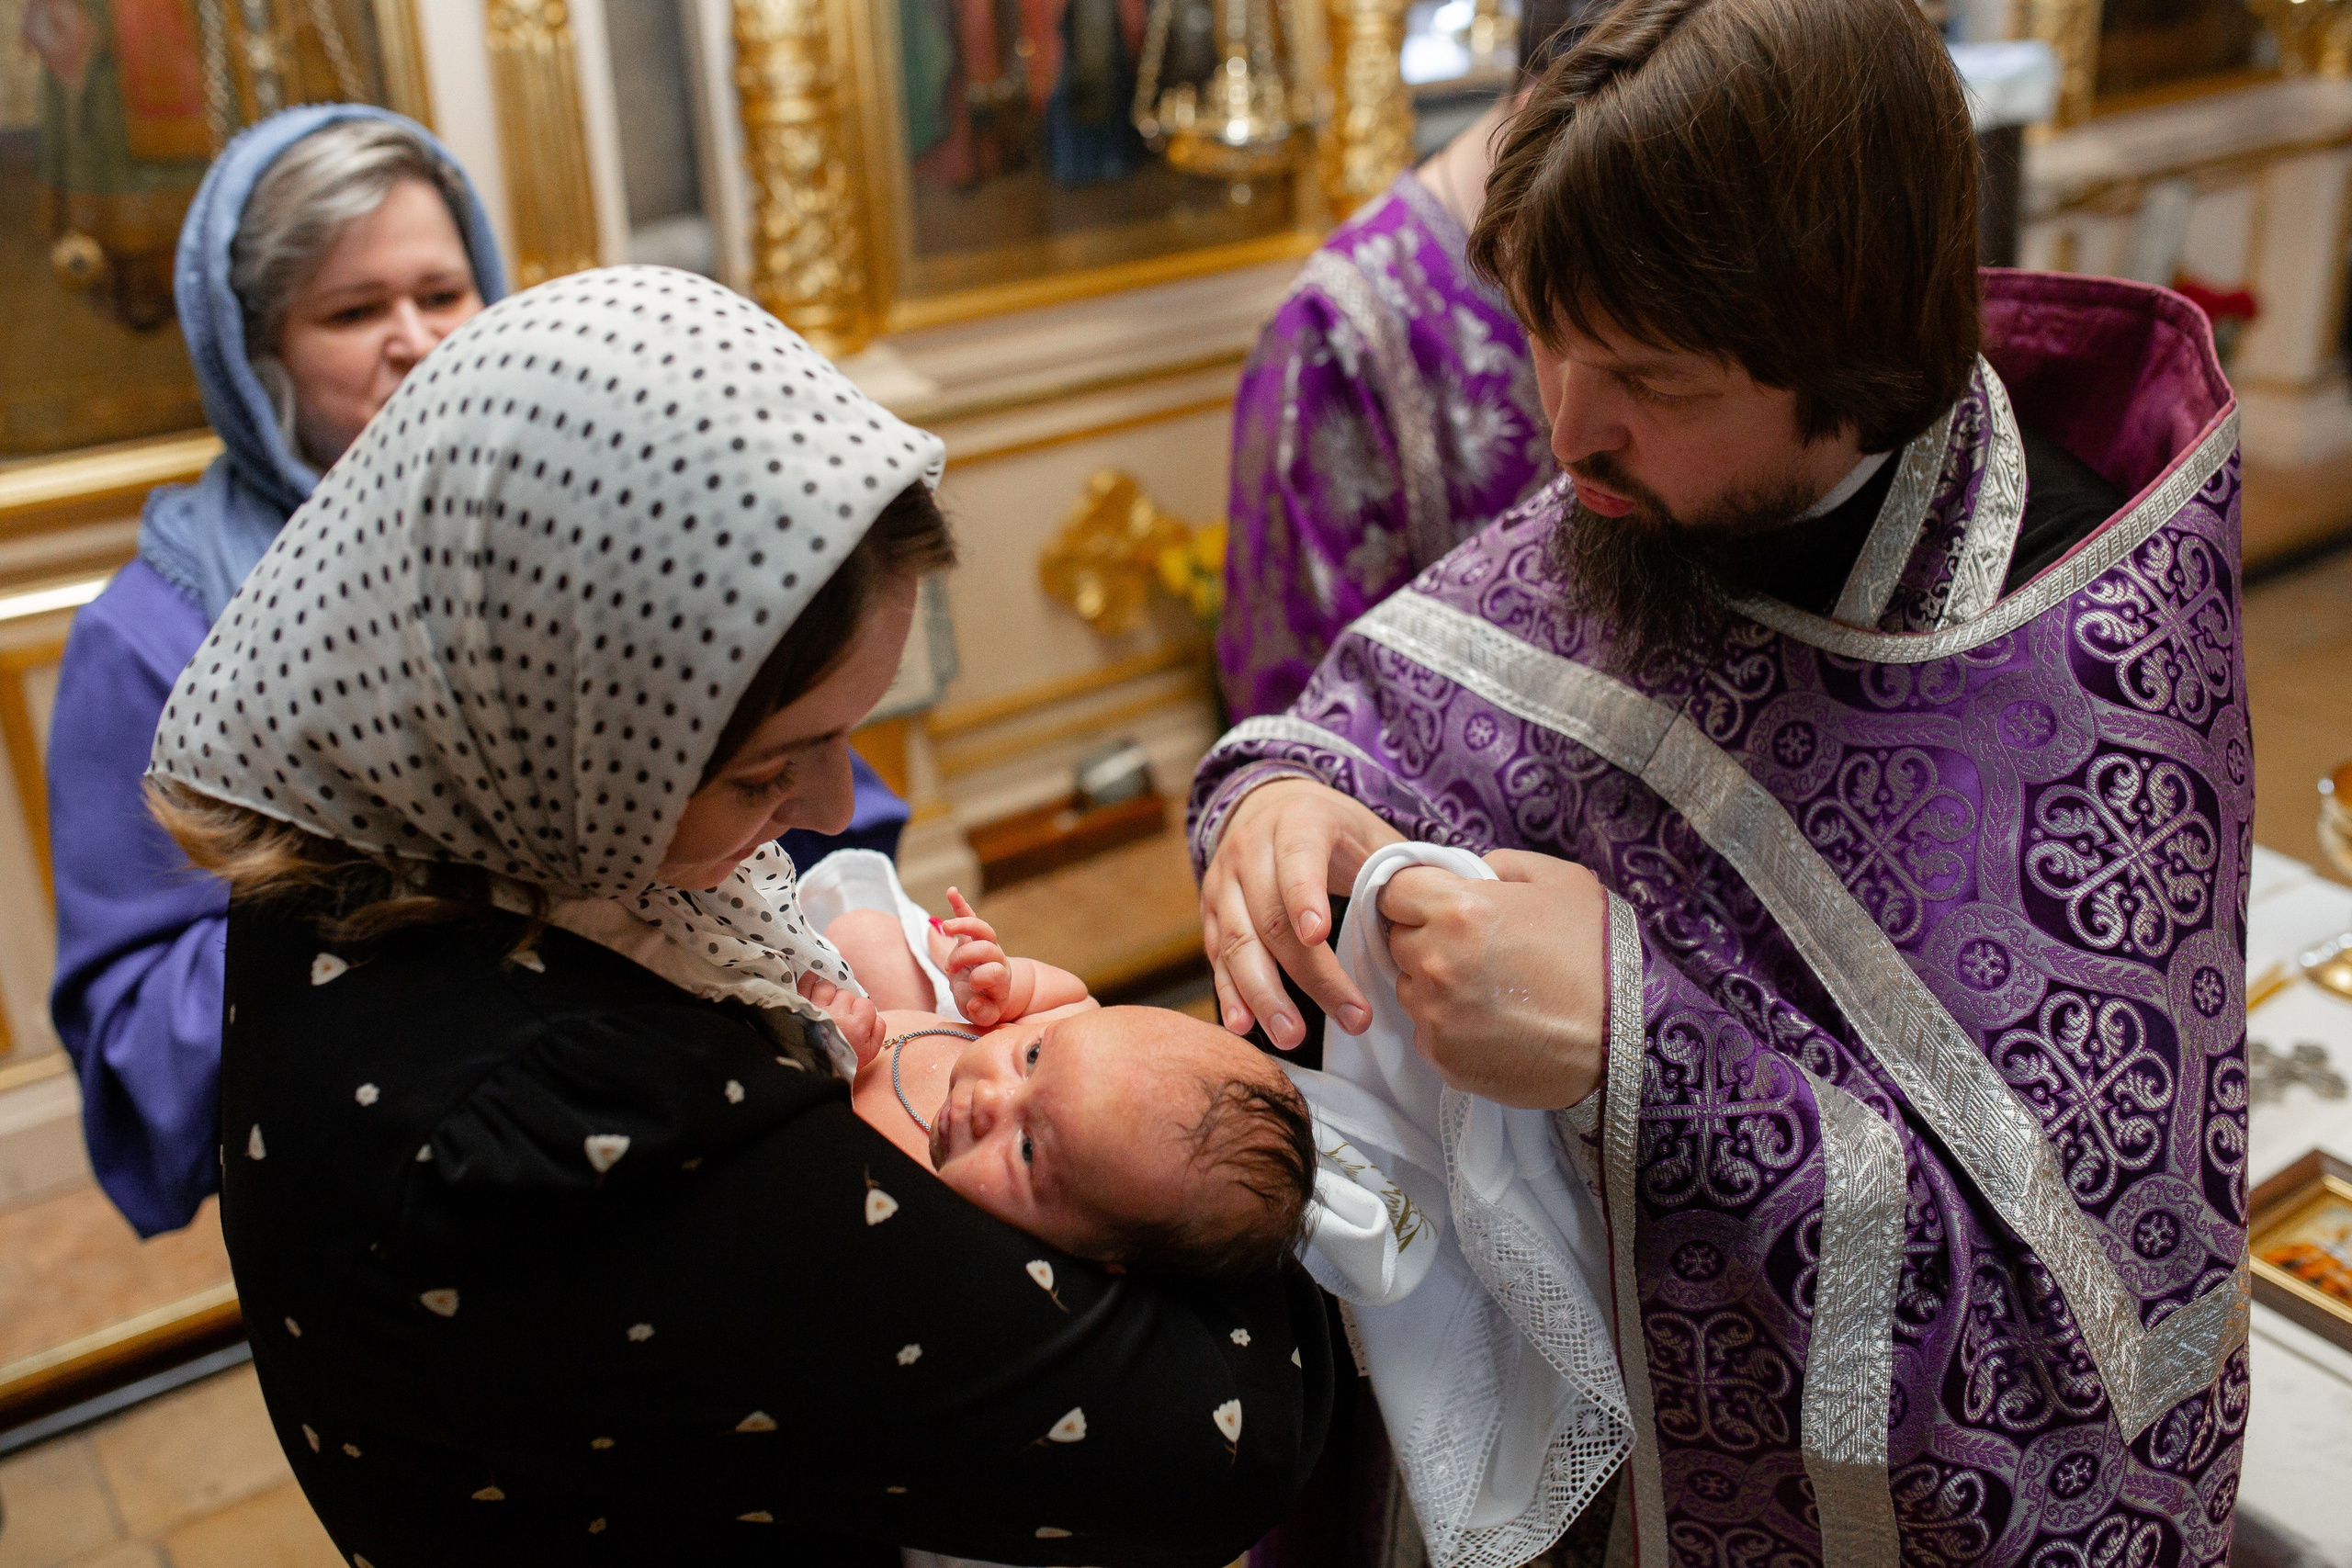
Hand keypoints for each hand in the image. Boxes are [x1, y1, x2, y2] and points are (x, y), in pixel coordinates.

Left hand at [798, 970, 883, 1065]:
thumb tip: (876, 1014)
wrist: (808, 1072)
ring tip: (826, 1006)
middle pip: (846, 994)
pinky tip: (813, 979)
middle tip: (839, 1018)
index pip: (865, 1004)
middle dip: (844, 1003)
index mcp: (856, 1027)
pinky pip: (805, 984)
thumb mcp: (868, 1054)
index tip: (856, 1022)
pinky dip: (809, 979)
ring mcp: (816, 1009)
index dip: (861, 1012)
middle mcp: (837, 1014)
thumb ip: (878, 1031)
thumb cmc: (840, 1063)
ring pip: (827, 987)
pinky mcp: (798, 1006)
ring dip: (827, 993)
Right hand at [939, 888, 1012, 1027]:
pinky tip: (951, 891)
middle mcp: (996, 959)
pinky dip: (960, 905)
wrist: (989, 993)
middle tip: (950, 969)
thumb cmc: (982, 1005)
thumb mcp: (983, 1015)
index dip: (981, 979)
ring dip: (964, 924)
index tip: (972, 993)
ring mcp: (985, 945)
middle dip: (965, 957)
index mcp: (1000, 980)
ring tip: (947, 926)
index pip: (994, 972)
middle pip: (987, 948)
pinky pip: (969, 917)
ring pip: (982, 929)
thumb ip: (982, 1012)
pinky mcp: (973, 937)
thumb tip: (976, 1001)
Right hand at [1199, 778, 1402, 1048]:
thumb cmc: (1340, 834)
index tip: (1320, 935)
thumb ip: (1398, 869)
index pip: (1298, 858)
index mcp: (1299, 821)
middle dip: (1309, 974)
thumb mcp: (1372, 834)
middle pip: (1271, 916)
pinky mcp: (1210, 912)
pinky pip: (1217, 957)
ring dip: (1264, 994)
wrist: (1273, 810)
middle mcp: (1251, 846)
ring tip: (1291, 1036)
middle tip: (1349, 1018)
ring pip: (1238, 943)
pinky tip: (1243, 1026)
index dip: (1306, 896)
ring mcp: (1224, 881)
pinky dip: (1229, 993)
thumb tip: (1434, 911)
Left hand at [1377, 850, 1608, 1108]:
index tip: (1439, 905)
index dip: (1418, 895)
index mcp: (1458, 910)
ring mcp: (1436, 1016)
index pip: (1394, 891)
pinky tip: (1496, 1025)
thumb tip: (1465, 873)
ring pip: (1411, 989)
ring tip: (1492, 991)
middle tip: (1478, 951)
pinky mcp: (1443, 1059)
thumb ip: (1500, 865)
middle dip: (1428, 939)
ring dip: (1436, 985)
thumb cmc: (1599, 953)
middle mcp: (1436, 963)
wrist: (1630, 1038)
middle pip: (1400, 941)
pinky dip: (1451, 1027)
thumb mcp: (1560, 881)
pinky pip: (1428, 1032)